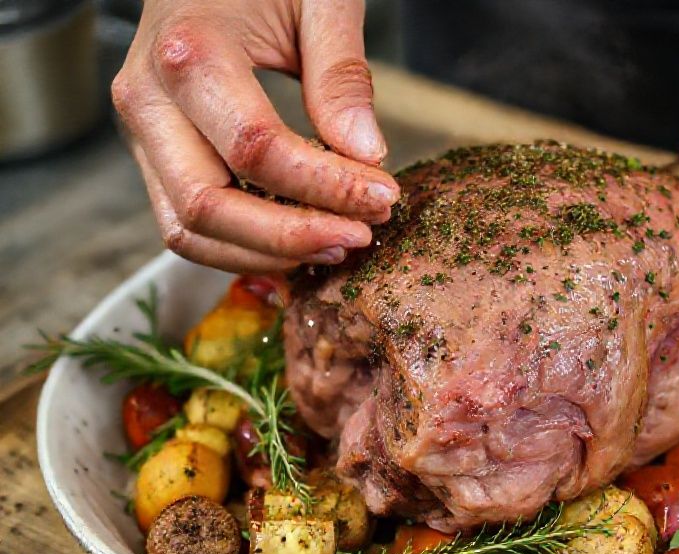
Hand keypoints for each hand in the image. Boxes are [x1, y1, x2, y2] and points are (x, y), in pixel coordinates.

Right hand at [112, 0, 398, 271]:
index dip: (325, 185)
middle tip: (360, 236)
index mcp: (189, 52)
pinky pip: (186, 220)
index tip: (384, 195)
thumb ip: (341, 75)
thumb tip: (366, 154)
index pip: (255, 148)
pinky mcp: (154, 151)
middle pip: (206, 205)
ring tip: (336, 245)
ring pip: (186, 228)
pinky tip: (300, 239)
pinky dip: (242, 244)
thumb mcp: (321, 0)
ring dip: (265, 253)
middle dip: (290, 236)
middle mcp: (148, 99)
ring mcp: (143, 130)